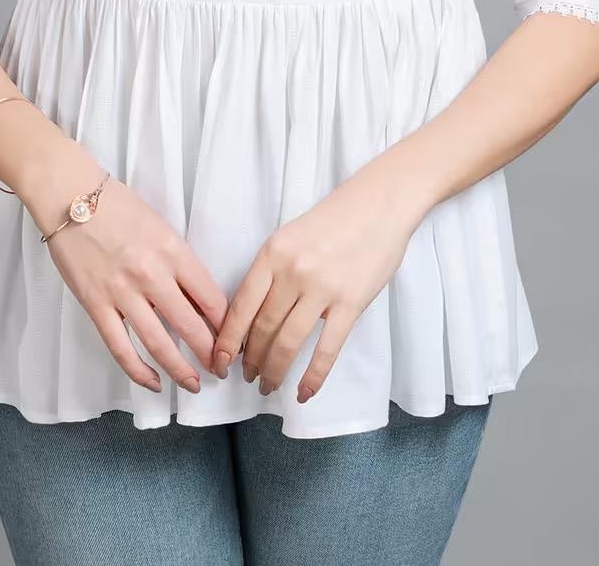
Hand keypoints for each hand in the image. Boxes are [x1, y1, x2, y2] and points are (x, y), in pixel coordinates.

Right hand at [24, 156, 229, 395]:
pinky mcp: (96, 305)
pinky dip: (139, 372)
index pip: (212, 299)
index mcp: (173, 251)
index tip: (233, 339)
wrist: (70, 196)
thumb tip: (199, 299)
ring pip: (159, 344)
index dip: (227, 326)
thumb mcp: (161, 227)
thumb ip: (179, 262)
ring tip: (194, 384)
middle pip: (192, 327)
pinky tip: (153, 382)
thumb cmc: (118, 206)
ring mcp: (122, 292)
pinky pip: (120, 348)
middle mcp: (152, 274)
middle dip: (211, 355)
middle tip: (221, 369)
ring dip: (181, 371)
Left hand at [211, 165, 416, 403]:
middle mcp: (292, 272)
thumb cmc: (333, 220)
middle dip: (251, 360)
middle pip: (262, 328)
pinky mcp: (350, 303)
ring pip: (288, 342)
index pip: (241, 306)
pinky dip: (313, 376)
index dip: (228, 340)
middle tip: (247, 377)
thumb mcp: (290, 237)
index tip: (219, 362)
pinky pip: (326, 349)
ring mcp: (322, 288)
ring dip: (274, 371)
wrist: (379, 204)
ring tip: (267, 386)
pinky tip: (303, 393)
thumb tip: (253, 316)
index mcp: (272, 254)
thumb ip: (272, 271)